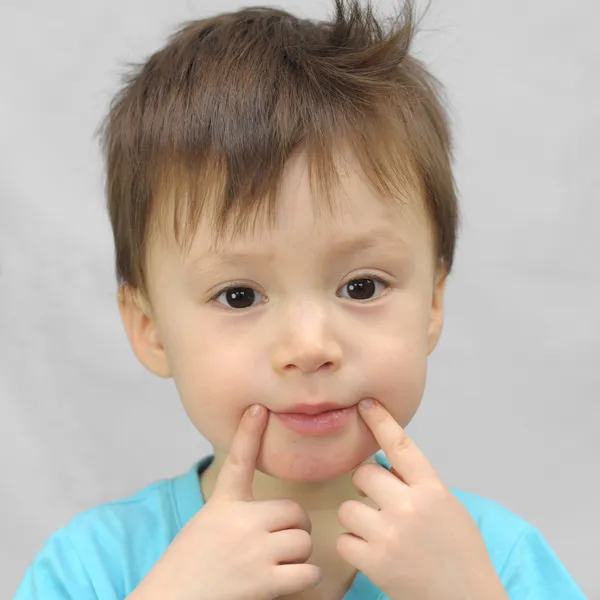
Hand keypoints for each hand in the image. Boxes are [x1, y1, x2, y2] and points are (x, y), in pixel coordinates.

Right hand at [129, 405, 320, 599]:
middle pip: (294, 513)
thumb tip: (271, 516)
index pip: (238, 460)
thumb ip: (234, 513)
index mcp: (222, 505)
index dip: (249, 431)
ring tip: (277, 565)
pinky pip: (307, 572)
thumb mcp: (205, 526)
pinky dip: (304, 579)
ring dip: (298, 556)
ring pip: (303, 542)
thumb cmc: (187, 567)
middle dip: (294, 529)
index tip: (259, 407)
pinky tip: (286, 583)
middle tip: (281, 542)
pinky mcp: (263, 581)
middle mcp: (240, 522)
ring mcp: (253, 550)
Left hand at [336, 399, 507, 599]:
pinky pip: (343, 539)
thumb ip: (419, 485)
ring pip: (348, 507)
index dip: (381, 421)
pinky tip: (373, 554)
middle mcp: (410, 506)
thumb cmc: (460, 554)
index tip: (365, 404)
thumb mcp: (448, 509)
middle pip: (363, 473)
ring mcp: (390, 534)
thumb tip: (386, 465)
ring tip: (377, 534)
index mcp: (433, 490)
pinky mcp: (374, 562)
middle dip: (366, 485)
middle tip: (379, 502)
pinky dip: (353, 547)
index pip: (402, 446)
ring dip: (357, 519)